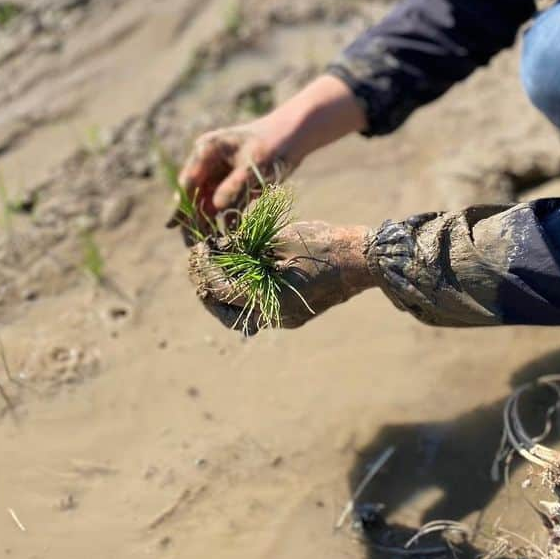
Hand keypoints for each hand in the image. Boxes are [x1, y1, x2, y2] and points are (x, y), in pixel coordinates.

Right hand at [169, 120, 289, 241]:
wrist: (293, 137)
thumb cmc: (272, 144)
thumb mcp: (254, 165)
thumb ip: (234, 186)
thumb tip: (216, 208)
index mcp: (207, 150)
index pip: (189, 181)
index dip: (181, 204)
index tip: (173, 225)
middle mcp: (209, 162)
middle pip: (194, 194)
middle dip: (191, 218)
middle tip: (189, 244)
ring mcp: (221, 174)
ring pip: (207, 202)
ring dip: (206, 223)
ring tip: (205, 246)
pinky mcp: (234, 185)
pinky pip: (225, 205)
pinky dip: (225, 220)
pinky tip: (226, 238)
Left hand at [188, 221, 373, 334]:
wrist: (362, 259)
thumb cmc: (322, 243)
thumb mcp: (278, 239)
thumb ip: (246, 248)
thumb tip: (220, 249)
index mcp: (269, 298)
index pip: (221, 289)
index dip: (204, 269)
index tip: (197, 248)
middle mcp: (275, 316)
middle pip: (227, 311)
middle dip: (207, 289)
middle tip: (198, 265)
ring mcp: (286, 319)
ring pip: (241, 315)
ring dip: (224, 295)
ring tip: (214, 270)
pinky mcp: (293, 314)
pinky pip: (260, 309)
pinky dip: (244, 294)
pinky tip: (239, 273)